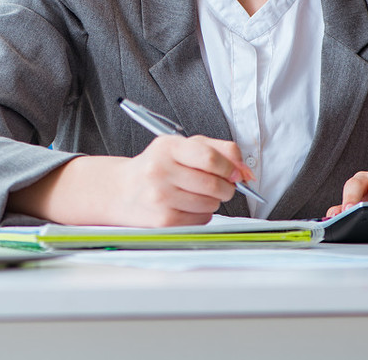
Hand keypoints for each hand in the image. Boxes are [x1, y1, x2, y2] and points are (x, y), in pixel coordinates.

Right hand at [107, 134, 254, 226]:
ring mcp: (160, 198)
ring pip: (210, 204)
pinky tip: (187, 205)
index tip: (235, 173)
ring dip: (213, 201)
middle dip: (226, 187)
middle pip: (214, 184)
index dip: (230, 167)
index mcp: (167, 147)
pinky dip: (202, 213)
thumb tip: (245, 170)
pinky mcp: (163, 220)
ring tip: (196, 193)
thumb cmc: (158, 166)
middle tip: (221, 185)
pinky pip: (201, 219)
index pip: (209, 158)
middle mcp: (160, 171)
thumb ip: (219, 150)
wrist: (123, 190)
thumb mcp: (183, 147)